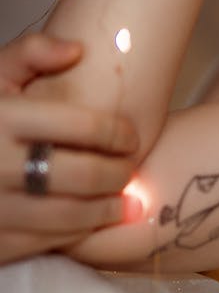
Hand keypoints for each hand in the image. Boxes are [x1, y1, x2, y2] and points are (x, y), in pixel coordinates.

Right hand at [0, 34, 140, 264]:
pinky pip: (45, 243)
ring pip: (68, 215)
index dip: (116, 133)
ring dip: (106, 211)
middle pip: (81, 175)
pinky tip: (91, 222)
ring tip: (127, 203)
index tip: (131, 138)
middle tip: (130, 170)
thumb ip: (29, 54)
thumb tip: (76, 49)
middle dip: (117, 174)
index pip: (79, 125)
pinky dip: (76, 235)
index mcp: (1, 118)